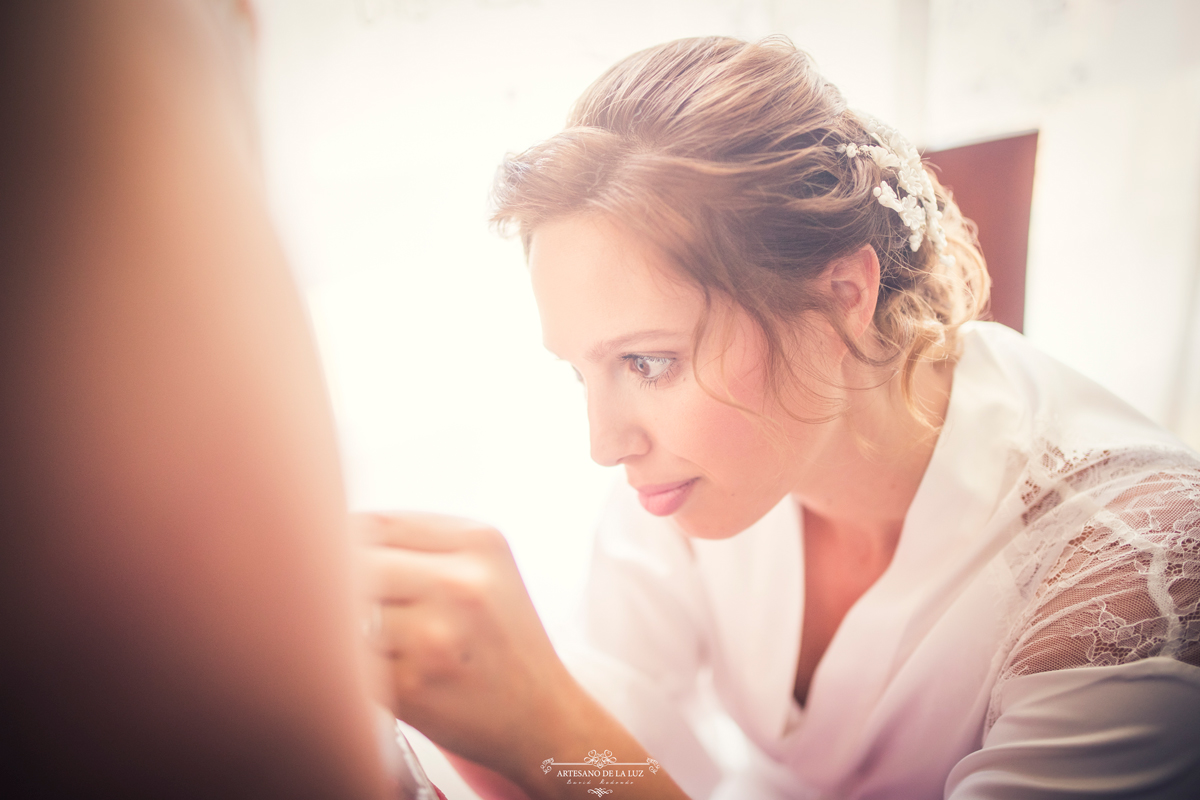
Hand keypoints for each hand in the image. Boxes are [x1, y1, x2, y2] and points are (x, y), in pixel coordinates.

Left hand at [353, 512, 576, 778]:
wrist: (543, 716)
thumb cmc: (501, 640)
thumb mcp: (486, 569)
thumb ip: (420, 543)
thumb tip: (332, 533)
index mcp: (479, 543)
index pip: (376, 524)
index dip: (342, 543)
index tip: (334, 562)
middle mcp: (461, 583)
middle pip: (355, 564)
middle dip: (339, 586)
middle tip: (344, 606)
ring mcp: (435, 635)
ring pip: (346, 613)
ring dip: (345, 629)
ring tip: (371, 641)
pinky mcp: (412, 686)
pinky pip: (349, 661)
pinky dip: (351, 666)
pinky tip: (380, 670)